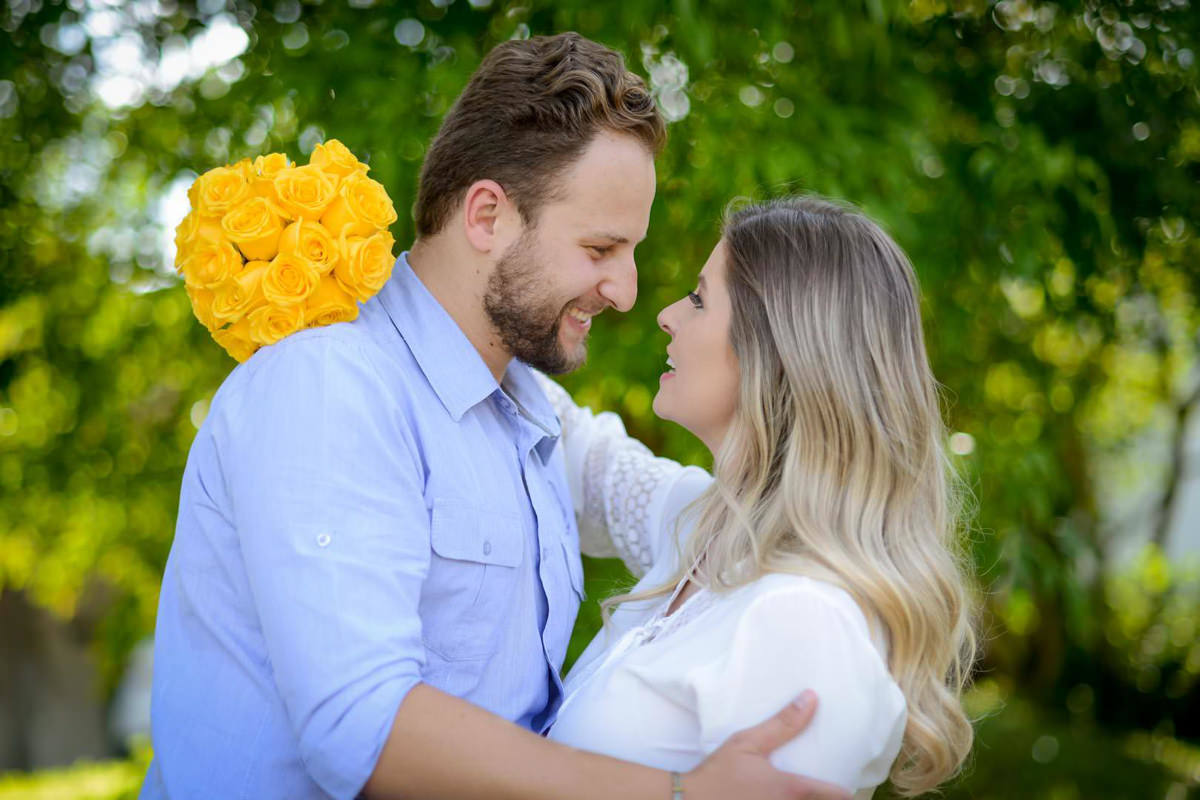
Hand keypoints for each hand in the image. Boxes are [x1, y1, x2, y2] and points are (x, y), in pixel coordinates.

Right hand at [682, 691, 850, 799]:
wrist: (691, 799)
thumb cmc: (720, 771)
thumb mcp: (748, 742)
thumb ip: (782, 724)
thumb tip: (811, 698)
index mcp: (790, 789)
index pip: (833, 795)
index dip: (844, 792)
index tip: (849, 787)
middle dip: (829, 799)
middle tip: (830, 791)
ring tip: (812, 794)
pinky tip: (782, 797)